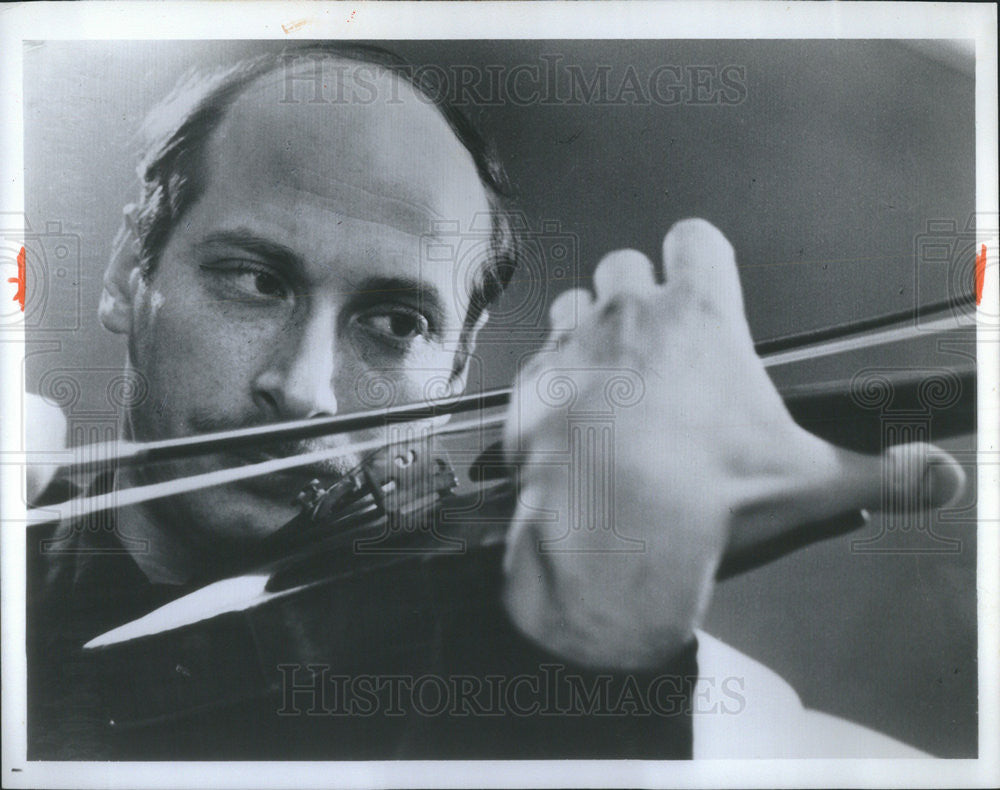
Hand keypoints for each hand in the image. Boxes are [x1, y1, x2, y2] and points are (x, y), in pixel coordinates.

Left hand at [500, 218, 964, 669]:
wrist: (610, 530)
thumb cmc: (701, 493)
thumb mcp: (810, 482)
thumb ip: (882, 475)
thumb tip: (934, 480)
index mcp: (700, 318)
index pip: (696, 240)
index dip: (697, 255)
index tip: (701, 279)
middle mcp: (630, 315)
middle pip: (627, 265)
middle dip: (638, 294)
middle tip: (655, 344)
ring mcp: (573, 345)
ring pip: (576, 302)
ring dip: (589, 327)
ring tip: (610, 377)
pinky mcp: (531, 385)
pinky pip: (536, 359)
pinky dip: (551, 378)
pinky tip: (569, 416)